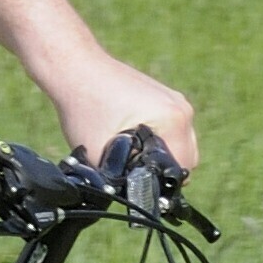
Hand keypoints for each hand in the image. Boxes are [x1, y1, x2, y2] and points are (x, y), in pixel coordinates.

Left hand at [41, 54, 200, 176]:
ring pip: (179, 143)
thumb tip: (131, 195)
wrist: (75, 68)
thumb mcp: (101, 155)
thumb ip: (121, 179)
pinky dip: (156, 139)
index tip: (141, 188)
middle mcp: (181, 108)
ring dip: (160, 154)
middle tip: (132, 173)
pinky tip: (130, 138)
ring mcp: (174, 99)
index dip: (163, 186)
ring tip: (129, 154)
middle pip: (187, 157)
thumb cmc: (85, 106)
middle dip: (162, 170)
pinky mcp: (164, 96)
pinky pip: (170, 128)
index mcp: (174, 120)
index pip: (184, 169)